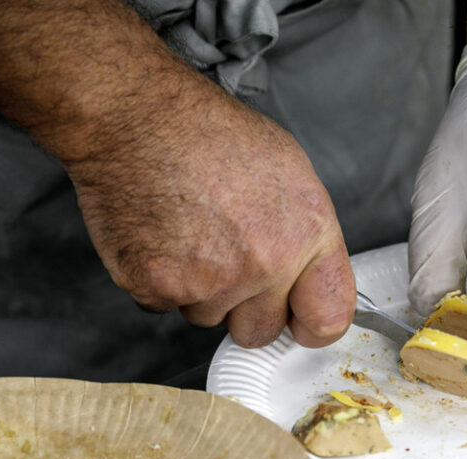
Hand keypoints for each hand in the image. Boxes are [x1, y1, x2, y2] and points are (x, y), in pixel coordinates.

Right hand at [70, 93, 355, 348]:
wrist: (137, 118)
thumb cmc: (211, 135)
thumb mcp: (290, 173)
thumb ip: (306, 238)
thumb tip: (309, 279)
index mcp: (307, 234)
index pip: (328, 319)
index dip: (311, 325)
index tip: (300, 321)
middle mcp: (265, 264)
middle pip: (260, 331)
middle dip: (246, 308)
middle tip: (227, 260)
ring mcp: (210, 281)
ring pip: (209, 317)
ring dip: (201, 290)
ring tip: (191, 233)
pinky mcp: (158, 288)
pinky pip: (165, 306)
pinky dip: (161, 280)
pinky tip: (162, 236)